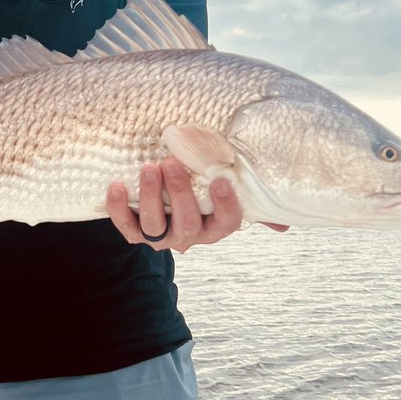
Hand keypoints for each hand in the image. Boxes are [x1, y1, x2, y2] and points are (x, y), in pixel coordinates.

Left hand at [107, 156, 284, 252]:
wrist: (164, 200)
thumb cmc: (202, 187)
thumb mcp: (226, 190)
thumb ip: (252, 199)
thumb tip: (285, 221)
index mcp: (215, 227)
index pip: (227, 222)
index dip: (225, 205)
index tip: (221, 179)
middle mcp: (189, 237)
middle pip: (187, 222)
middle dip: (180, 193)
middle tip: (173, 162)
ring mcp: (161, 237)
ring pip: (155, 225)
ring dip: (151, 196)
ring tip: (149, 167)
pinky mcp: (134, 233)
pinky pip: (125, 226)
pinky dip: (118, 208)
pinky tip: (115, 185)